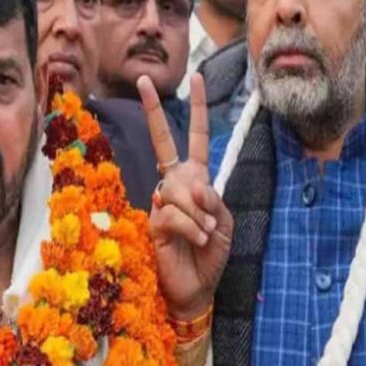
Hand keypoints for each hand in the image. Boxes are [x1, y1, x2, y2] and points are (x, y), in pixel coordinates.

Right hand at [138, 73, 233, 320]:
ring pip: (179, 188)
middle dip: (153, 111)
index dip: (196, 110)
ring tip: (205, 235)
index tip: (195, 78)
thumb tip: (191, 185)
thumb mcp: (224, 221)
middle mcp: (175, 185)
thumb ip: (212, 198)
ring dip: (200, 214)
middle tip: (141, 80)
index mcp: (195, 179)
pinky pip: (173, 212)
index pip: (194, 139)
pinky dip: (191, 227)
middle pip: (164, 144)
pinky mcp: (152, 220)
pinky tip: (195, 240)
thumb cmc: (210, 253)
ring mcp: (161, 201)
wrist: (197, 287)